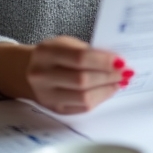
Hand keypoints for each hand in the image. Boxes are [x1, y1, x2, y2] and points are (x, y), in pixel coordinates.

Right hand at [0, 37, 130, 113]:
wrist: (27, 70)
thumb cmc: (54, 54)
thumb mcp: (66, 43)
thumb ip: (89, 51)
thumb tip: (117, 61)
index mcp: (46, 53)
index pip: (80, 58)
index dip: (103, 61)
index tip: (122, 61)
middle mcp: (42, 76)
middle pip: (82, 80)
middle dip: (109, 76)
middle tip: (126, 72)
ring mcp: (47, 96)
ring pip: (84, 98)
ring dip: (107, 89)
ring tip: (120, 81)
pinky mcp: (54, 109)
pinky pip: (82, 108)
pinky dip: (100, 98)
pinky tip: (109, 90)